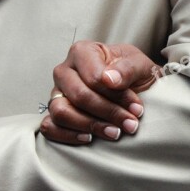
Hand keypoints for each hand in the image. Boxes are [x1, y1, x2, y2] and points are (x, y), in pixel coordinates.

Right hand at [40, 42, 159, 144]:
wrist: (135, 87)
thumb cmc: (132, 73)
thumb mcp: (140, 64)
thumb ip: (127, 69)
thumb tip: (109, 79)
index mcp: (82, 52)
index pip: (94, 77)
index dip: (116, 95)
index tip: (136, 107)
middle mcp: (65, 71)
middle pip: (79, 96)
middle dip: (108, 113)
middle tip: (130, 123)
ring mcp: (57, 93)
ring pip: (61, 112)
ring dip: (90, 125)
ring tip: (114, 132)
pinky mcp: (55, 113)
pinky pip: (50, 127)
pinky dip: (67, 135)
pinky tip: (90, 138)